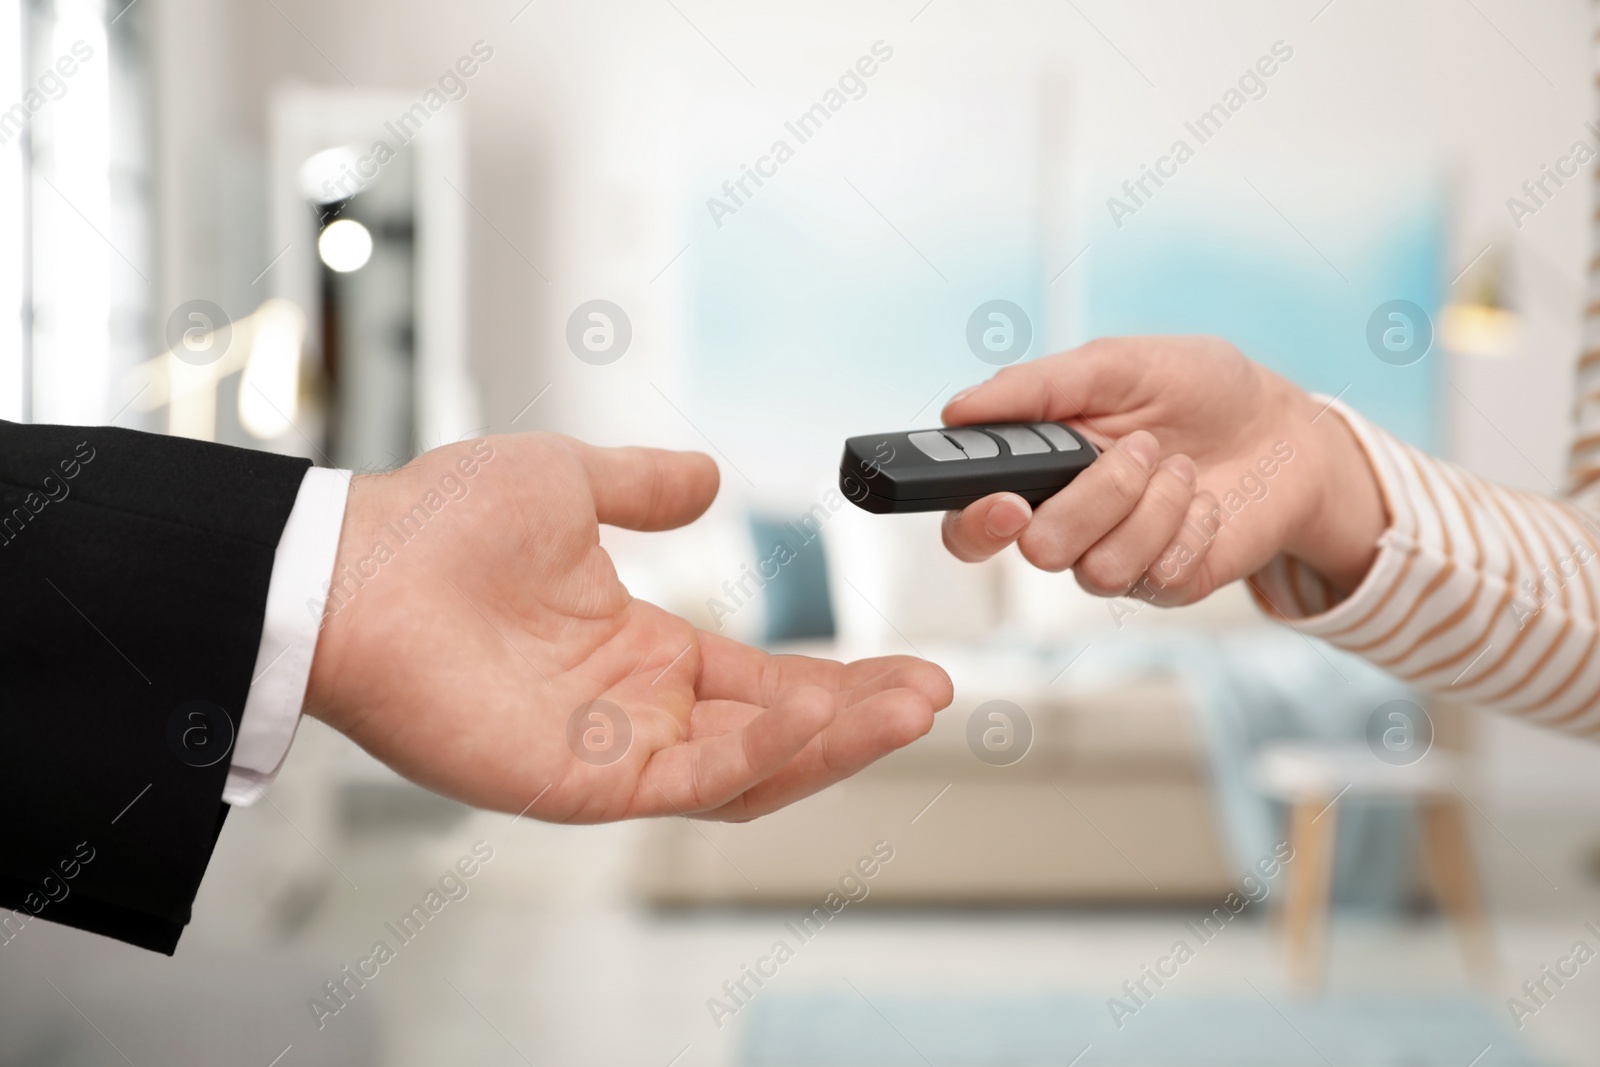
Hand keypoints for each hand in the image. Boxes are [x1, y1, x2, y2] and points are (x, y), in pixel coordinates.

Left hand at [305, 434, 951, 822]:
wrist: (353, 562)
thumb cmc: (437, 524)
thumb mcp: (570, 479)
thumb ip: (647, 485)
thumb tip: (710, 477)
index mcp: (637, 650)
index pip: (761, 679)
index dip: (839, 679)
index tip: (909, 666)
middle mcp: (631, 710)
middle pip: (770, 735)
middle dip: (856, 719)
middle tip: (931, 695)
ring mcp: (605, 753)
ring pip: (744, 771)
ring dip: (828, 742)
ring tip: (903, 707)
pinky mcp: (573, 783)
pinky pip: (684, 784)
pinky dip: (756, 756)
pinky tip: (815, 718)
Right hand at [939, 336, 1386, 604]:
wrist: (1286, 428)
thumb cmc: (1199, 390)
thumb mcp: (1119, 364)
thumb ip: (1037, 387)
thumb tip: (959, 409)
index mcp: (1038, 469)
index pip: (970, 521)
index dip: (976, 522)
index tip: (1010, 502)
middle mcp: (1067, 522)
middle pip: (1036, 547)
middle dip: (1096, 495)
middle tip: (1137, 450)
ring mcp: (1114, 558)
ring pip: (1096, 568)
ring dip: (1152, 505)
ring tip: (1181, 467)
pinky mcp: (1165, 584)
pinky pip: (1157, 576)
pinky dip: (1191, 526)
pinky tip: (1206, 502)